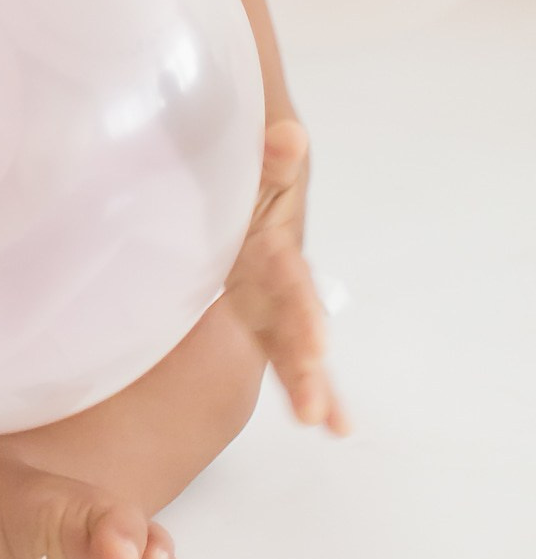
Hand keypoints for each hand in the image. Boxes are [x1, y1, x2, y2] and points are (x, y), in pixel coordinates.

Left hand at [222, 119, 348, 434]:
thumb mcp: (256, 155)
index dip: (303, 315)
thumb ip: (270, 153)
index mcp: (276, 241)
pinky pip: (263, 337)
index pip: (290, 282)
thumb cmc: (245, 156)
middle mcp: (275, 273)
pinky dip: (286, 372)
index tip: (317, 352)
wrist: (230, 152)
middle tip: (319, 413)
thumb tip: (290, 135)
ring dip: (304, 378)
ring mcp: (261, 289)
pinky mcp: (243, 297)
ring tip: (328, 423)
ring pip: (286, 338)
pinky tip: (313, 416)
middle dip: (305, 364)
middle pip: (295, 323)